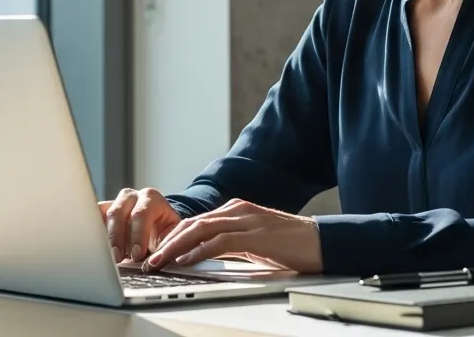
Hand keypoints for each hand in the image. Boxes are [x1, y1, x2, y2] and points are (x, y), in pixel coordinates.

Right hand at [98, 187, 181, 263]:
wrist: (158, 222)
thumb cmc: (165, 231)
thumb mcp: (171, 236)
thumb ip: (164, 246)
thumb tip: (153, 262)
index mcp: (151, 199)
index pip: (141, 214)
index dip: (138, 235)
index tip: (137, 255)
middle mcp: (131, 196)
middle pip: (118, 213)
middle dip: (117, 238)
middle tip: (118, 259)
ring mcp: (115, 201)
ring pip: (103, 216)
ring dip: (104, 238)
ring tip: (107, 256)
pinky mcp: (103, 210)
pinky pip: (93, 217)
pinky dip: (94, 232)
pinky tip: (96, 247)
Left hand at [141, 198, 322, 273]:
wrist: (324, 242)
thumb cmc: (291, 246)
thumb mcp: (253, 244)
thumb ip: (229, 245)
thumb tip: (203, 256)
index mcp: (235, 210)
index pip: (195, 222)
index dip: (172, 237)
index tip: (157, 251)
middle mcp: (237, 210)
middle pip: (192, 223)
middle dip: (167, 241)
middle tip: (149, 259)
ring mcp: (246, 220)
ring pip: (201, 229)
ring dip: (176, 247)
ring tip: (159, 261)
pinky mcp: (256, 234)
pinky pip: (221, 241)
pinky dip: (200, 250)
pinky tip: (186, 260)